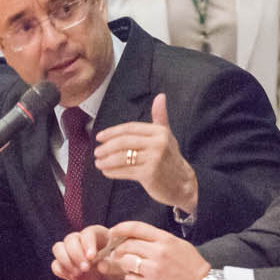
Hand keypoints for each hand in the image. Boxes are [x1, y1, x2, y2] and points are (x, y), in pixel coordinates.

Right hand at [50, 225, 125, 279]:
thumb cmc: (117, 270)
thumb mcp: (120, 266)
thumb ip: (112, 265)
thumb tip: (100, 265)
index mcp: (97, 235)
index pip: (88, 233)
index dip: (88, 243)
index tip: (92, 256)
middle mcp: (82, 242)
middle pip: (70, 239)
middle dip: (76, 254)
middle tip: (85, 268)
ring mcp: (71, 253)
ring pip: (58, 248)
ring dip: (66, 261)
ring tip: (78, 272)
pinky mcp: (65, 267)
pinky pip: (55, 265)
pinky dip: (61, 270)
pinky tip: (73, 276)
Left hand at [94, 95, 198, 214]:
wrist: (183, 183)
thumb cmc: (170, 157)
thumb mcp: (166, 135)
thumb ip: (160, 116)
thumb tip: (161, 96)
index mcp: (159, 131)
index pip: (130, 128)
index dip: (112, 132)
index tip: (99, 137)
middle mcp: (158, 143)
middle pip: (124, 142)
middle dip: (107, 147)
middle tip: (96, 151)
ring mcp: (154, 159)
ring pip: (122, 157)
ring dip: (107, 160)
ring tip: (98, 162)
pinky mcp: (150, 174)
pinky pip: (125, 171)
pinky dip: (113, 172)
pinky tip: (106, 171)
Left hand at [98, 220, 210, 279]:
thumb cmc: (192, 268)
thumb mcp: (179, 246)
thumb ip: (160, 241)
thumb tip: (138, 238)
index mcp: (165, 240)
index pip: (136, 228)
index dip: (120, 228)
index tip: (113, 232)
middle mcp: (158, 253)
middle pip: (127, 245)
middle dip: (118, 249)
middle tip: (117, 254)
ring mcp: (153, 270)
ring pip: (125, 262)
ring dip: (124, 265)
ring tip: (130, 268)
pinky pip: (130, 279)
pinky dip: (131, 279)